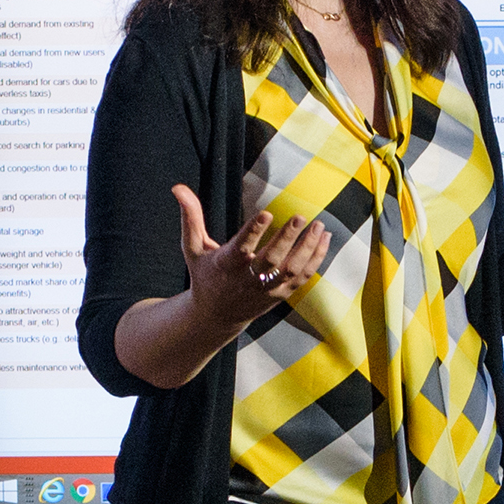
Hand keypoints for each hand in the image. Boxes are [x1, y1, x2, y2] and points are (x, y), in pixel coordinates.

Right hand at [172, 183, 334, 334]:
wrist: (216, 316)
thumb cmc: (204, 275)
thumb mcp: (192, 248)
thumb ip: (190, 217)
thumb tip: (178, 187)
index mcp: (225, 266)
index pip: (241, 249)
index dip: (253, 232)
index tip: (266, 213)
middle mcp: (247, 280)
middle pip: (271, 260)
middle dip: (287, 238)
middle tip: (300, 216)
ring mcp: (267, 289)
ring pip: (291, 270)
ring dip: (307, 248)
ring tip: (319, 225)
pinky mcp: (281, 294)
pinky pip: (303, 278)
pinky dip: (316, 259)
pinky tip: (325, 238)